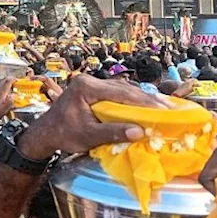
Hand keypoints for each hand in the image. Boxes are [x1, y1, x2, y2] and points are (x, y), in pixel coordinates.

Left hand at [0, 79, 12, 123]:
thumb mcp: (5, 109)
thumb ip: (10, 101)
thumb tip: (14, 95)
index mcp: (0, 92)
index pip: (7, 83)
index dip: (12, 80)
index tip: (16, 79)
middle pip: (2, 81)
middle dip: (8, 79)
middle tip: (13, 80)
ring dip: (4, 82)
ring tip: (8, 84)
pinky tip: (0, 89)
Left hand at [18, 73, 169, 159]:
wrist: (45, 133)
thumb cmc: (63, 134)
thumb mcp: (88, 136)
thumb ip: (112, 132)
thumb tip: (140, 131)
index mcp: (86, 87)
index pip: (121, 93)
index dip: (144, 102)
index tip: (164, 110)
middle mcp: (89, 81)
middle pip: (124, 88)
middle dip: (148, 99)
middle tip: (171, 108)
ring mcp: (91, 84)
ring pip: (123, 89)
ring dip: (142, 99)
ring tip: (164, 107)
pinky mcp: (93, 90)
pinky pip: (117, 93)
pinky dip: (132, 100)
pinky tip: (146, 107)